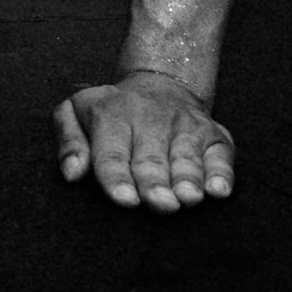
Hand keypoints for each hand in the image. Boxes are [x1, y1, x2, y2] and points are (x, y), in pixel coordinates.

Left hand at [52, 71, 232, 211]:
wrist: (158, 86)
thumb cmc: (109, 114)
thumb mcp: (76, 113)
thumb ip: (69, 142)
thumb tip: (71, 174)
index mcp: (112, 115)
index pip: (112, 153)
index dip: (118, 178)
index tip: (125, 201)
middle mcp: (151, 118)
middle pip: (151, 159)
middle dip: (155, 183)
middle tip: (160, 205)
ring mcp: (186, 126)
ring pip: (187, 157)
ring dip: (188, 179)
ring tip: (188, 199)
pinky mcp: (215, 134)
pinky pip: (221, 156)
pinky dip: (221, 173)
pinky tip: (218, 191)